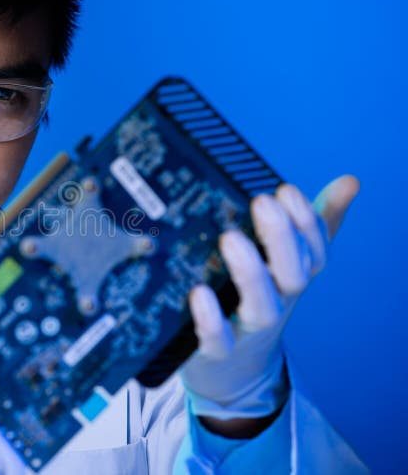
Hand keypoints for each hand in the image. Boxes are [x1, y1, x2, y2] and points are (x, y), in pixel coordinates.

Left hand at [179, 175, 359, 433]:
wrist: (231, 369)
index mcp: (293, 274)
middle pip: (294, 273)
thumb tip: (349, 181)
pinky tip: (199, 293)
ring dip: (250, 273)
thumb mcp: (285, 259)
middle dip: (284, 237)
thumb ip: (314, 221)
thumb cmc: (257, 298)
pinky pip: (218, 340)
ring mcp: (249, 328)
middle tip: (262, 203)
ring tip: (231, 239)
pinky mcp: (217, 352)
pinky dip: (210, 320)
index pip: (314, 247)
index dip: (305, 219)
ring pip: (262, 306)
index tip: (286, 189)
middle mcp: (278, 300)